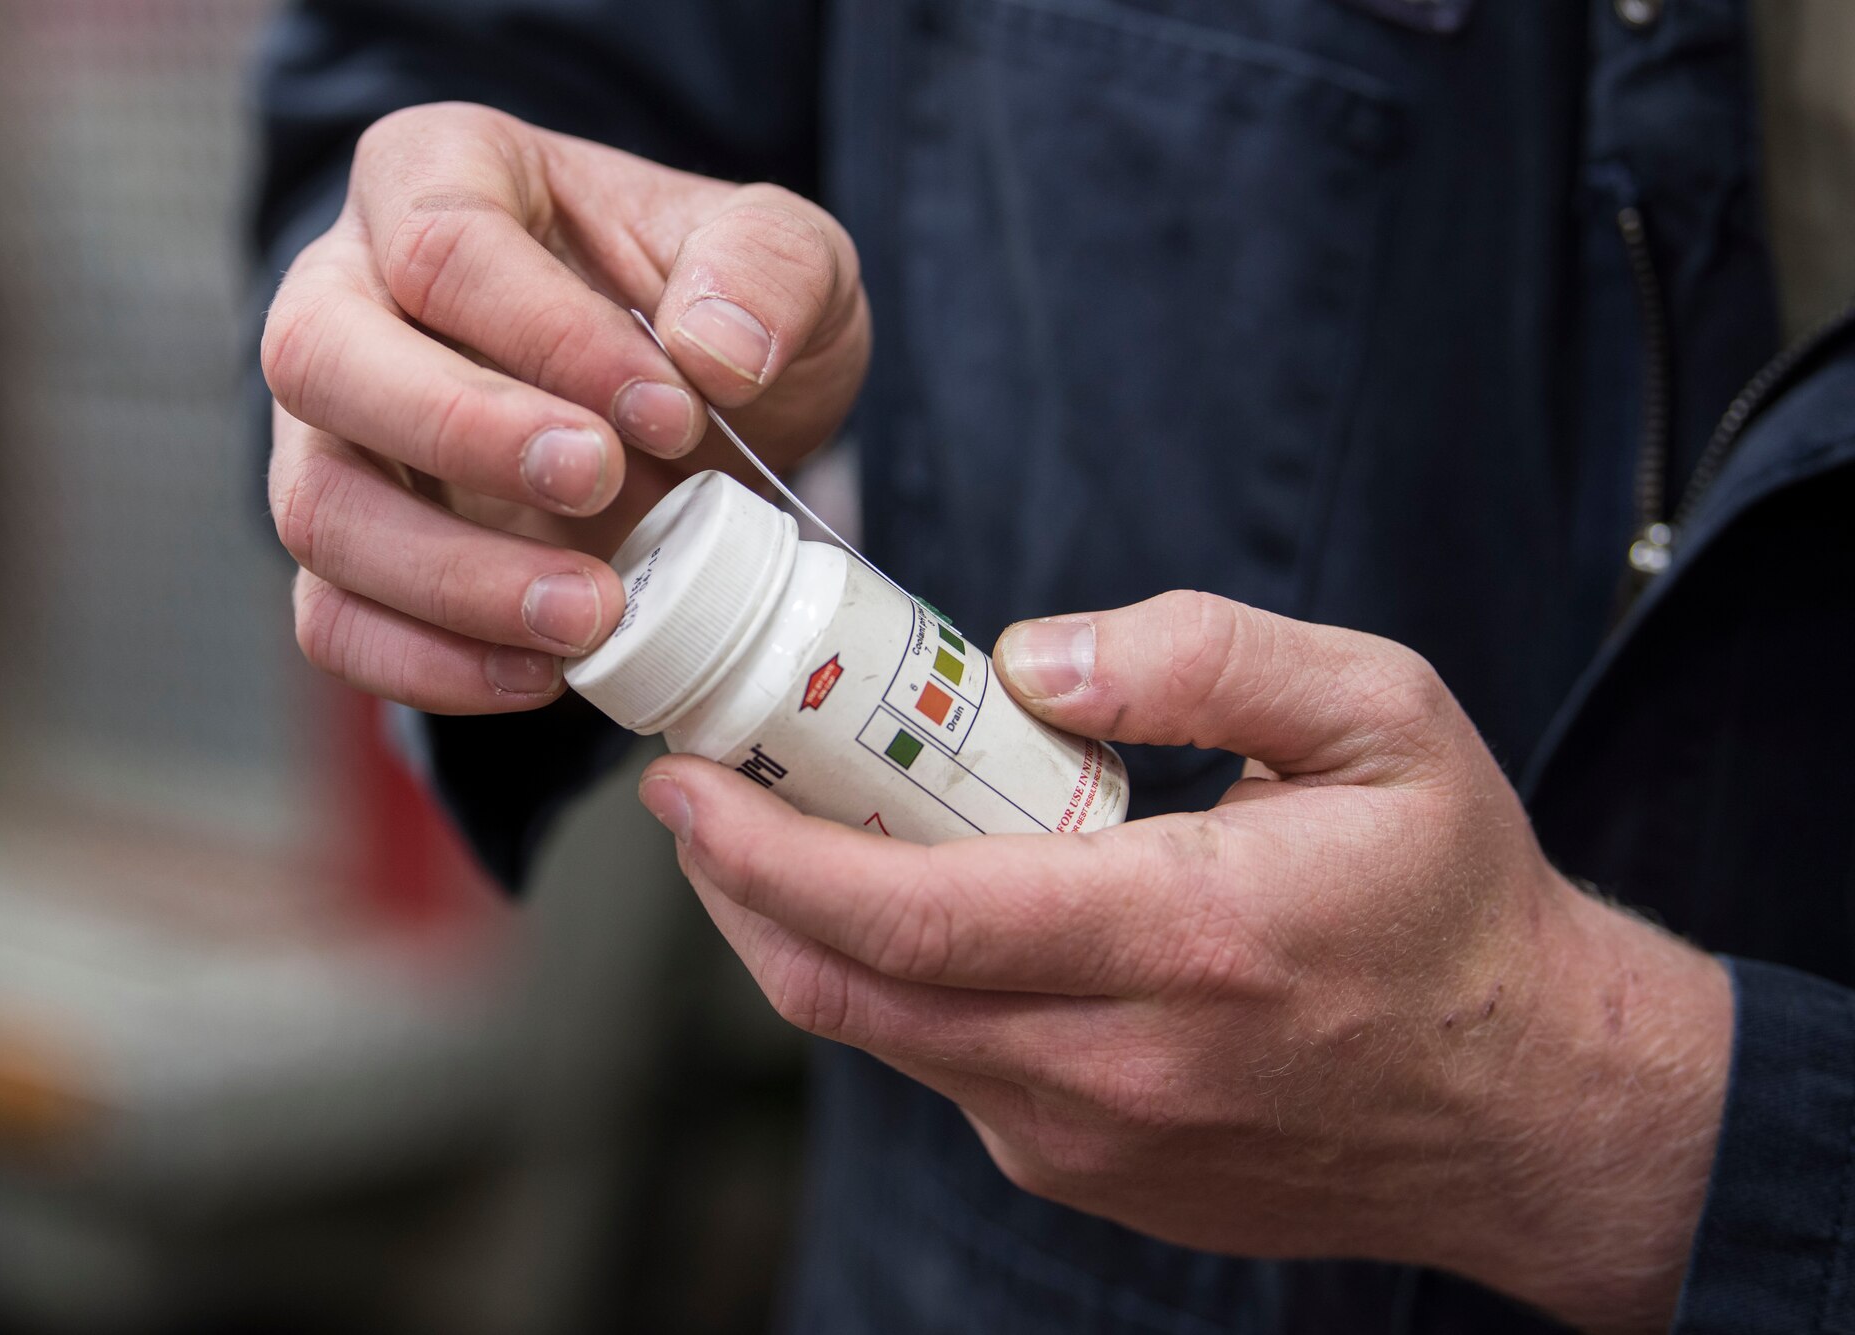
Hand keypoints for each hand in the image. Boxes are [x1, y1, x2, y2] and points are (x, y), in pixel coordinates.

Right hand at [262, 103, 869, 711]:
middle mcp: (347, 296)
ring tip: (593, 613)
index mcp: (439, 175)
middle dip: (461, 434)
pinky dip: (427, 665)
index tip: (673, 410)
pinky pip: (333, 621)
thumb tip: (715, 350)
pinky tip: (541, 675)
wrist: (698, 415)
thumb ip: (771, 269)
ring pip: (315, 507)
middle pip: (319, 359)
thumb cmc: (714, 308)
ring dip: (451, 578)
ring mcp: (331, 435)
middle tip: (598, 484)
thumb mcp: (789, 254)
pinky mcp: (353, 553)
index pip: (444, 245)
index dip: (555, 337)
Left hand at [638, 591, 1732, 1334]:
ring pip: (882, 1040)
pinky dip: (898, 987)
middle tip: (700, 798)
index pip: (907, 912)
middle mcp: (1116, 1066)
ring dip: (805, 939)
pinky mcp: (1092, 1174)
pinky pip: (949, 1073)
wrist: (1529, 1104)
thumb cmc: (1455, 902)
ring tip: (791, 832)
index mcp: (1181, 939)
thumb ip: (1208, 658)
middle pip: (849, 993)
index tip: (683, 782)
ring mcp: (1092, 1142)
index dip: (761, 851)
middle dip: (737, 893)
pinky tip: (920, 911)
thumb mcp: (1383, 718)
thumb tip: (1032, 659)